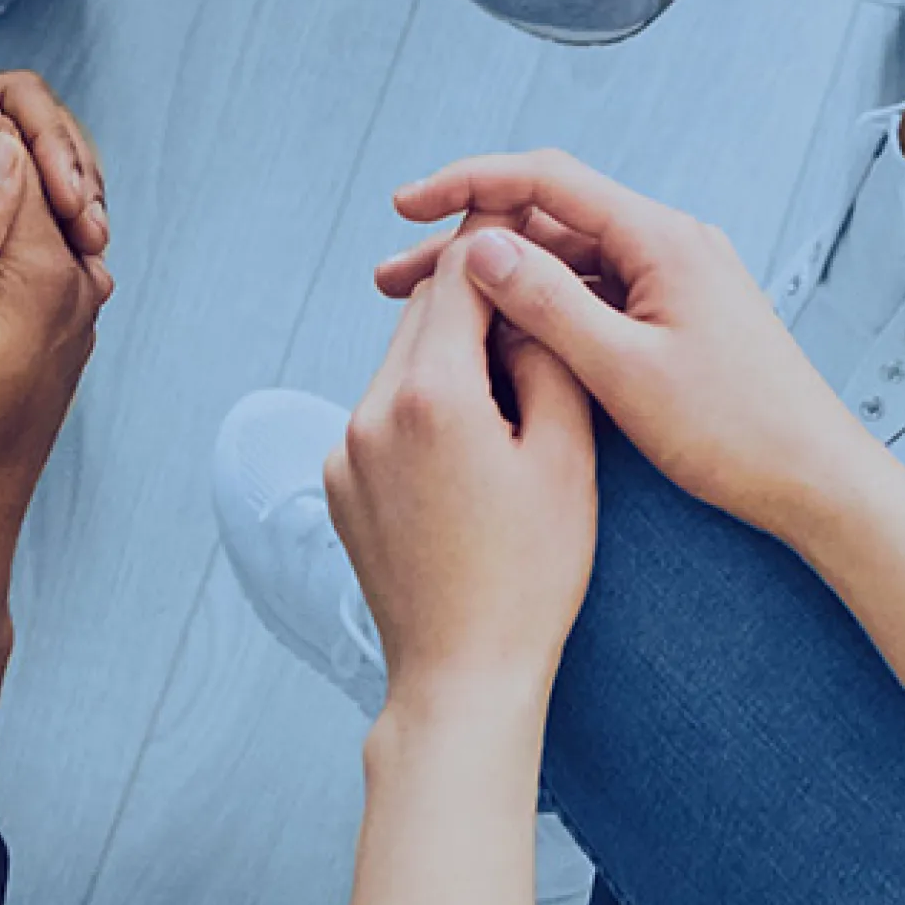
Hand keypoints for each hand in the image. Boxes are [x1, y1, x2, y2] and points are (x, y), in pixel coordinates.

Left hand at [0, 75, 106, 478]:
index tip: (69, 201)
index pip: (0, 102)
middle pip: (26, 136)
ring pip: (28, 185)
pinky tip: (66, 280)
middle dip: (72, 171)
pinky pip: (14, 235)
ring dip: (69, 210)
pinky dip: (50, 248)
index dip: (46, 140)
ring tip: (88, 258)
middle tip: (90, 234)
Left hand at [331, 232, 599, 715]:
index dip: (502, 242)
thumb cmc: (530, 575)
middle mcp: (371, 412)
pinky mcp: (338, 484)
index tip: (537, 226)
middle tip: (536, 295)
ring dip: (452, 350)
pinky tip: (474, 434)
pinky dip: (426, 400)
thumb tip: (528, 303)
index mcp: (431, 395)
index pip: (461, 274)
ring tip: (513, 373)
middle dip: (479, 298)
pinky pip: (384, 410)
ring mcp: (345, 449)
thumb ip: (549, 359)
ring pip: (402, 360)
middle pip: (424, 311)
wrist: (462, 678)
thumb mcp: (566, 459)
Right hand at [381, 150, 898, 538]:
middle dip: (469, 244)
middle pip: (551, 221)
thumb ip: (548, 304)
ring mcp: (676, 281)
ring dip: (501, 282)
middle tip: (393, 281)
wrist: (817, 482)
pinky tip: (497, 343)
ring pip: (569, 263)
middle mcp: (671, 244)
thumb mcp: (624, 373)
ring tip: (427, 316)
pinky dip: (542, 311)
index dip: (467, 184)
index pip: (547, 180)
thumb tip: (479, 245)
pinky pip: (596, 297)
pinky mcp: (679, 319)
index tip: (405, 206)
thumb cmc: (736, 434)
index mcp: (662, 239)